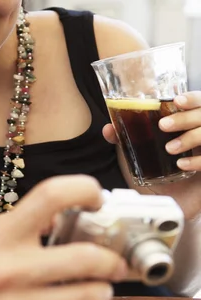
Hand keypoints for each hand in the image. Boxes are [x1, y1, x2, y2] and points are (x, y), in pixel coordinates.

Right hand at [0, 175, 126, 299]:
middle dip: (113, 259)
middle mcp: (11, 270)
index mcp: (3, 234)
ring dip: (103, 290)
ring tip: (100, 286)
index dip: (84, 189)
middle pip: (86, 257)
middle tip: (117, 260)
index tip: (96, 198)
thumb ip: (30, 224)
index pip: (52, 195)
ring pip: (89, 298)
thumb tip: (75, 216)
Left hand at [103, 92, 200, 217]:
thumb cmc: (158, 170)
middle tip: (163, 125)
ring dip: (189, 138)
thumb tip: (108, 129)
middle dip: (184, 118)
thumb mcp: (140, 151)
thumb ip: (125, 138)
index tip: (176, 101)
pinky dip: (196, 161)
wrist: (172, 200)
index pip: (197, 101)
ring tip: (169, 148)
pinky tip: (181, 165)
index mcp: (189, 120)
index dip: (190, 99)